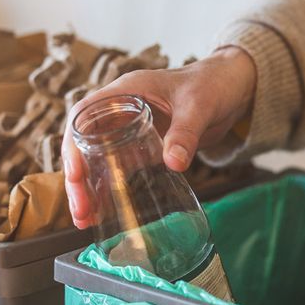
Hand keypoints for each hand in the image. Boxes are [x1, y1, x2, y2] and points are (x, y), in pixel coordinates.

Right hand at [62, 47, 256, 228]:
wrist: (231, 88)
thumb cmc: (212, 84)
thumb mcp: (199, 106)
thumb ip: (186, 132)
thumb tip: (173, 163)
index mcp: (125, 91)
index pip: (83, 114)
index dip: (73, 143)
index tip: (76, 173)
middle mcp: (120, 110)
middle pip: (84, 143)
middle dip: (77, 178)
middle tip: (82, 210)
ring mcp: (129, 129)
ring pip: (97, 159)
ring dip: (89, 188)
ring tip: (86, 219)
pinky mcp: (142, 146)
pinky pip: (119, 167)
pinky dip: (110, 188)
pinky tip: (106, 212)